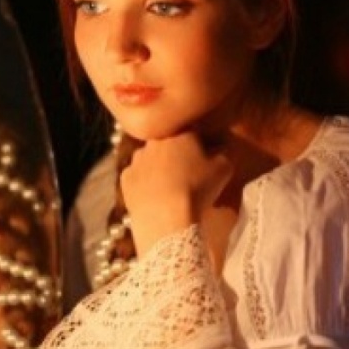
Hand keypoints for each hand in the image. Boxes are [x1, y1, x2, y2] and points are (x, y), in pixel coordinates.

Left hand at [120, 132, 231, 255]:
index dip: (198, 146)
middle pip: (167, 144)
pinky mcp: (124, 178)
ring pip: (149, 159)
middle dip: (175, 155)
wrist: (166, 215)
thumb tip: (219, 149)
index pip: (192, 133)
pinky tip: (153, 197)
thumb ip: (223, 154)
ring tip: (168, 188)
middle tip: (185, 175)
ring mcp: (137, 159)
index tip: (202, 160)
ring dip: (157, 168)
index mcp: (181, 134)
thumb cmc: (198, 189)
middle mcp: (155, 141)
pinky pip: (136, 177)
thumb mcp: (224, 169)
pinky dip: (143, 184)